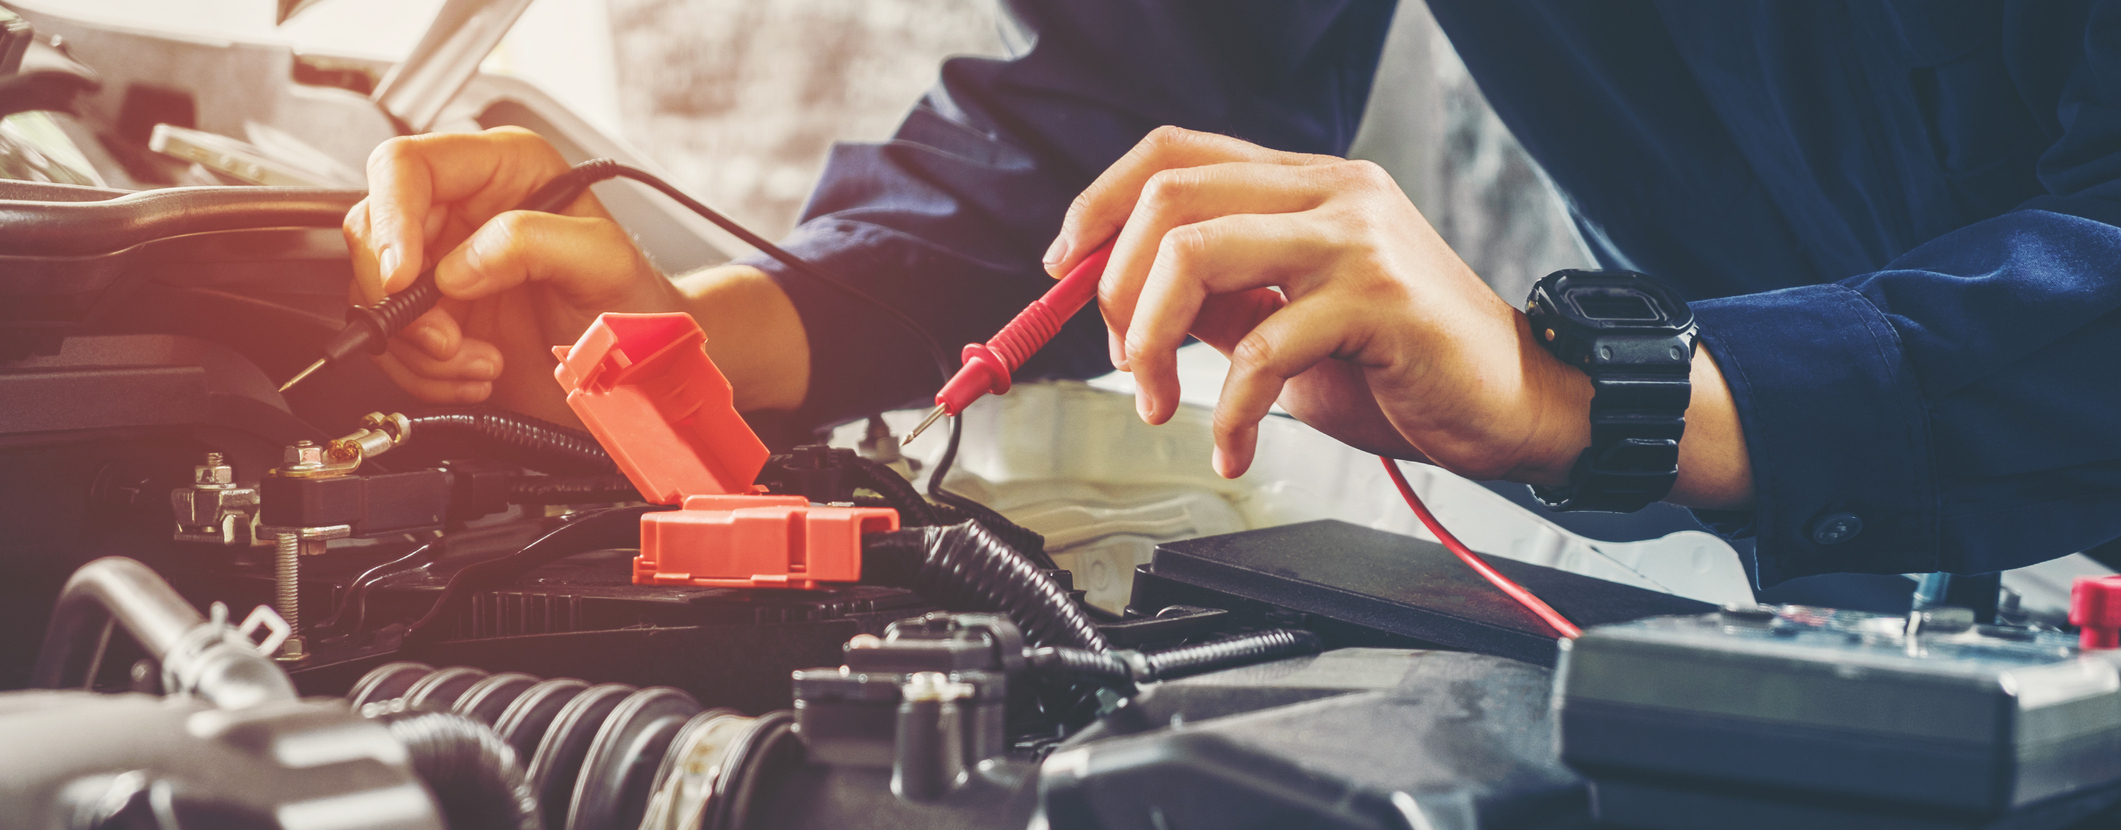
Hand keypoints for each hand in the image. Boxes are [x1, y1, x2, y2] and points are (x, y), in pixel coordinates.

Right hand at [343, 127, 683, 422]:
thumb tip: (459, 265)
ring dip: (420, 347)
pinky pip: (393, 342)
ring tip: (481, 362)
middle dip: (402, 300)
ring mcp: (444, 264)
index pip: (406, 165)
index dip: (391, 219)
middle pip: (373, 232)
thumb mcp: (602, 262)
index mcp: (502, 169)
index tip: (403, 277)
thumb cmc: (635, 303)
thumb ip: (534, 243)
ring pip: (375, 294)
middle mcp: (463, 209)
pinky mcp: (437, 317)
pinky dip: (426, 372)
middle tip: (448, 339)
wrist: (640, 369)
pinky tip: (478, 372)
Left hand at [1046, 127, 1751, 508]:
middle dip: (1113, 285)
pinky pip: (1259, 347)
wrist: (1521, 404)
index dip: (1100, 202)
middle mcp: (1331, 191)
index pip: (1175, 152)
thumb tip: (1130, 306)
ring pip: (1197, 254)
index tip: (1063, 267)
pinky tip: (1232, 446)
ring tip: (1158, 404)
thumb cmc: (1408, 368)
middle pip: (1170, 196)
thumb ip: (1224, 302)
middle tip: (1119, 358)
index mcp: (1306, 184)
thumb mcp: (1294, 325)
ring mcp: (1356, 238)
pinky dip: (1225, 410)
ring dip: (1148, 341)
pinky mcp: (1378, 299)